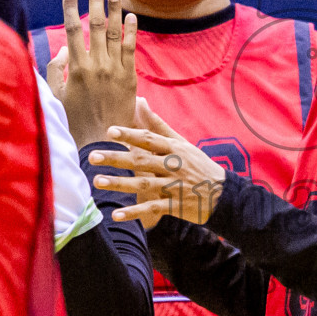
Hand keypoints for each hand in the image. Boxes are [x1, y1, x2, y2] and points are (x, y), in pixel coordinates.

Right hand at [57, 0, 137, 147]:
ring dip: (115, 10)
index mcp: (77, 68)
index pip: (73, 29)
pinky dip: (132, 31)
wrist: (101, 142)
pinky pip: (131, 49)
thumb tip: (64, 49)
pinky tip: (131, 16)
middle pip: (97, 25)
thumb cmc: (74, 121)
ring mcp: (115, 70)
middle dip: (96, 0)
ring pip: (116, 33)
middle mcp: (97, 65)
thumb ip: (57, 70)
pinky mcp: (129, 78)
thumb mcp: (56, 96)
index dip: (71, 7)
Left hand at [90, 97, 226, 225]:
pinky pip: (152, 209)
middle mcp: (173, 166)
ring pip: (143, 184)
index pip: (149, 139)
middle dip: (116, 158)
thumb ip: (158, 125)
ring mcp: (174, 186)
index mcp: (174, 149)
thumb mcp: (181, 143)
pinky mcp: (175, 206)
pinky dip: (134, 212)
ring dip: (120, 184)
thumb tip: (139, 101)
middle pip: (142, 161)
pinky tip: (116, 214)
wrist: (224, 194)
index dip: (130, 135)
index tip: (110, 132)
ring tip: (98, 182)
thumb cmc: (198, 165)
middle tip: (92, 156)